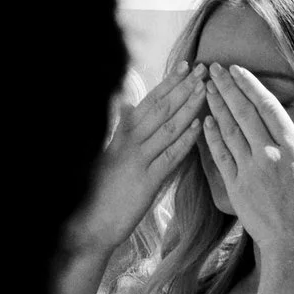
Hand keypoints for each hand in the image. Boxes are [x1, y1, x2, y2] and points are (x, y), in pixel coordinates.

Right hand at [68, 62, 206, 262]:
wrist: (87, 225)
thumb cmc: (97, 194)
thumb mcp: (106, 158)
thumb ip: (120, 134)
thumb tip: (128, 108)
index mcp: (119, 136)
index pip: (147, 103)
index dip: (168, 84)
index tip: (184, 67)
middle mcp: (128, 144)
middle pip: (160, 110)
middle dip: (182, 88)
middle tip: (202, 69)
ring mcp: (137, 162)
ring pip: (167, 128)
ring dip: (188, 107)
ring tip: (205, 90)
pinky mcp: (145, 182)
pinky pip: (169, 157)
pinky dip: (185, 140)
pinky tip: (199, 127)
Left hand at [201, 64, 293, 274]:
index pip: (268, 107)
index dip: (250, 85)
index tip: (236, 69)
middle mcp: (270, 156)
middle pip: (243, 113)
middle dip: (226, 87)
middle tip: (209, 67)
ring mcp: (250, 171)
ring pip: (228, 130)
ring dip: (214, 106)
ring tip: (203, 87)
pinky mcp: (235, 187)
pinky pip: (220, 155)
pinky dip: (210, 136)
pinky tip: (203, 120)